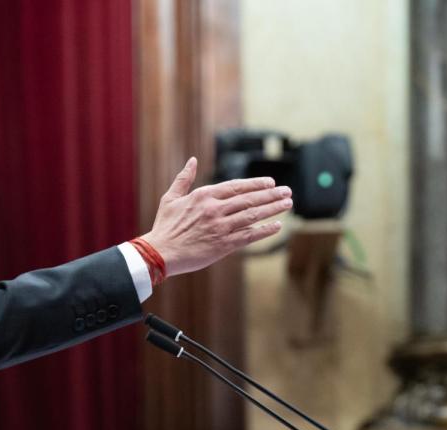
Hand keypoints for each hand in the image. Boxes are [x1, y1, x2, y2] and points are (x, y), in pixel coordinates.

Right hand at [141, 157, 291, 276]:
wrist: (160, 253)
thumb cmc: (164, 226)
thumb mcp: (170, 198)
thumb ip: (183, 178)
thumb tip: (191, 160)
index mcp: (203, 196)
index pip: (237, 186)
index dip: (256, 184)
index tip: (271, 183)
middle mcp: (214, 209)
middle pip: (249, 199)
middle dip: (271, 195)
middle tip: (287, 192)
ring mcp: (220, 227)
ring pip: (252, 215)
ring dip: (273, 209)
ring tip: (287, 204)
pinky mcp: (223, 245)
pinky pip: (249, 235)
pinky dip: (264, 230)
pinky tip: (277, 225)